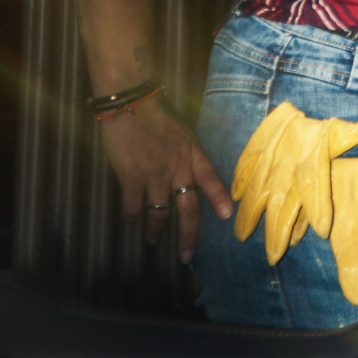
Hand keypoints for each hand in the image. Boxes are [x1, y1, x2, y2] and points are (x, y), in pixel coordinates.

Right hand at [97, 95, 232, 261]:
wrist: (129, 101)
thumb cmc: (156, 112)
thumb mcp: (182, 130)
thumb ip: (187, 153)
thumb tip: (189, 172)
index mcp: (192, 153)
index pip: (211, 180)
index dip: (219, 199)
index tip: (228, 216)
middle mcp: (177, 168)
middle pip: (188, 209)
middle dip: (188, 235)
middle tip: (186, 255)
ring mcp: (154, 175)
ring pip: (160, 213)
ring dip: (156, 230)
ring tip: (154, 240)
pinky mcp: (131, 177)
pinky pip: (133, 206)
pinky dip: (132, 216)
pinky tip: (131, 220)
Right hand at [231, 103, 357, 262]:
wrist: (302, 102)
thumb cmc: (342, 123)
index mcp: (320, 150)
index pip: (315, 178)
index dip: (317, 205)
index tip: (322, 230)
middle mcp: (293, 154)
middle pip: (282, 193)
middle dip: (277, 226)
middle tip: (275, 255)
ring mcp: (272, 155)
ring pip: (259, 187)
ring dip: (253, 216)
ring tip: (247, 239)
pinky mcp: (256, 154)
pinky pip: (245, 172)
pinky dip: (240, 189)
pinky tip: (240, 212)